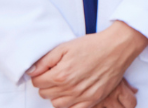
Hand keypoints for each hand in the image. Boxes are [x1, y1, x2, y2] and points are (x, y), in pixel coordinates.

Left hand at [28, 22, 147, 107]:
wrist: (116, 48)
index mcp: (61, 74)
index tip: (45, 71)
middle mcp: (70, 88)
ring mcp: (82, 96)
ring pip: (57, 104)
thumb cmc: (92, 46)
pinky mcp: (93, 100)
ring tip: (64, 84)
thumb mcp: (65, 47)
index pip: (37, 83)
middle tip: (56, 75)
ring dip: (56, 95)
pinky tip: (73, 93)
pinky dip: (70, 104)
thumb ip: (45, 61)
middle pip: (45, 94)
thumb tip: (31, 72)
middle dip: (46, 85)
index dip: (39, 76)